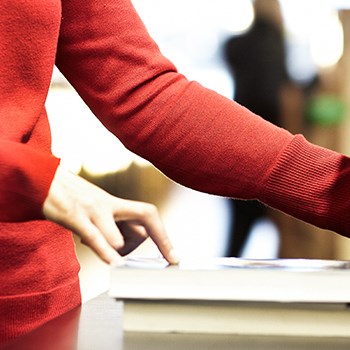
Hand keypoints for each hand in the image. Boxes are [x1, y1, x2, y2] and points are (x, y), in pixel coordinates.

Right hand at [42, 167, 177, 264]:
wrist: (38, 177)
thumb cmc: (67, 197)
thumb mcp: (94, 207)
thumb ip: (110, 224)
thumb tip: (122, 246)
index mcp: (114, 203)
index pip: (149, 215)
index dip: (164, 237)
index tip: (174, 257)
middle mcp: (108, 204)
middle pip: (139, 231)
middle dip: (141, 246)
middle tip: (137, 257)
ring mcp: (92, 210)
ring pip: (119, 238)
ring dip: (116, 252)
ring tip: (102, 250)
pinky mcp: (74, 216)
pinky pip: (95, 236)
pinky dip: (106, 251)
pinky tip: (115, 263)